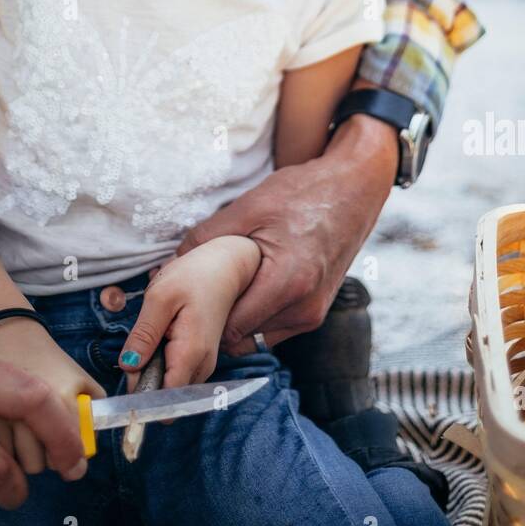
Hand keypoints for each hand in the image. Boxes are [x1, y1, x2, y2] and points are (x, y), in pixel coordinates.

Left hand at [116, 237, 260, 390]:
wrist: (224, 268)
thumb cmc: (194, 277)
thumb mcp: (160, 298)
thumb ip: (144, 334)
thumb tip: (129, 366)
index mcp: (191, 354)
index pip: (165, 399)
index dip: (141, 393)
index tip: (128, 372)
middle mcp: (202, 367)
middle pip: (165, 394)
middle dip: (145, 378)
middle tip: (140, 343)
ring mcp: (203, 365)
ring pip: (169, 384)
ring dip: (153, 368)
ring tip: (155, 335)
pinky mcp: (200, 360)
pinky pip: (175, 372)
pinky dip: (162, 361)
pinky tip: (163, 337)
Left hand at [175, 114, 396, 354]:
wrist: (354, 188)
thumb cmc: (304, 193)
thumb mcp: (250, 207)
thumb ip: (207, 238)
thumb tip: (170, 264)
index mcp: (288, 283)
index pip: (228, 329)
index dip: (201, 317)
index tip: (182, 300)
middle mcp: (304, 309)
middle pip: (241, 337)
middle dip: (215, 320)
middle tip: (195, 293)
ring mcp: (313, 314)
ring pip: (256, 336)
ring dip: (236, 317)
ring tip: (222, 286)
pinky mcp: (316, 312)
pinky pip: (274, 327)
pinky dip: (256, 313)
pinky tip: (246, 285)